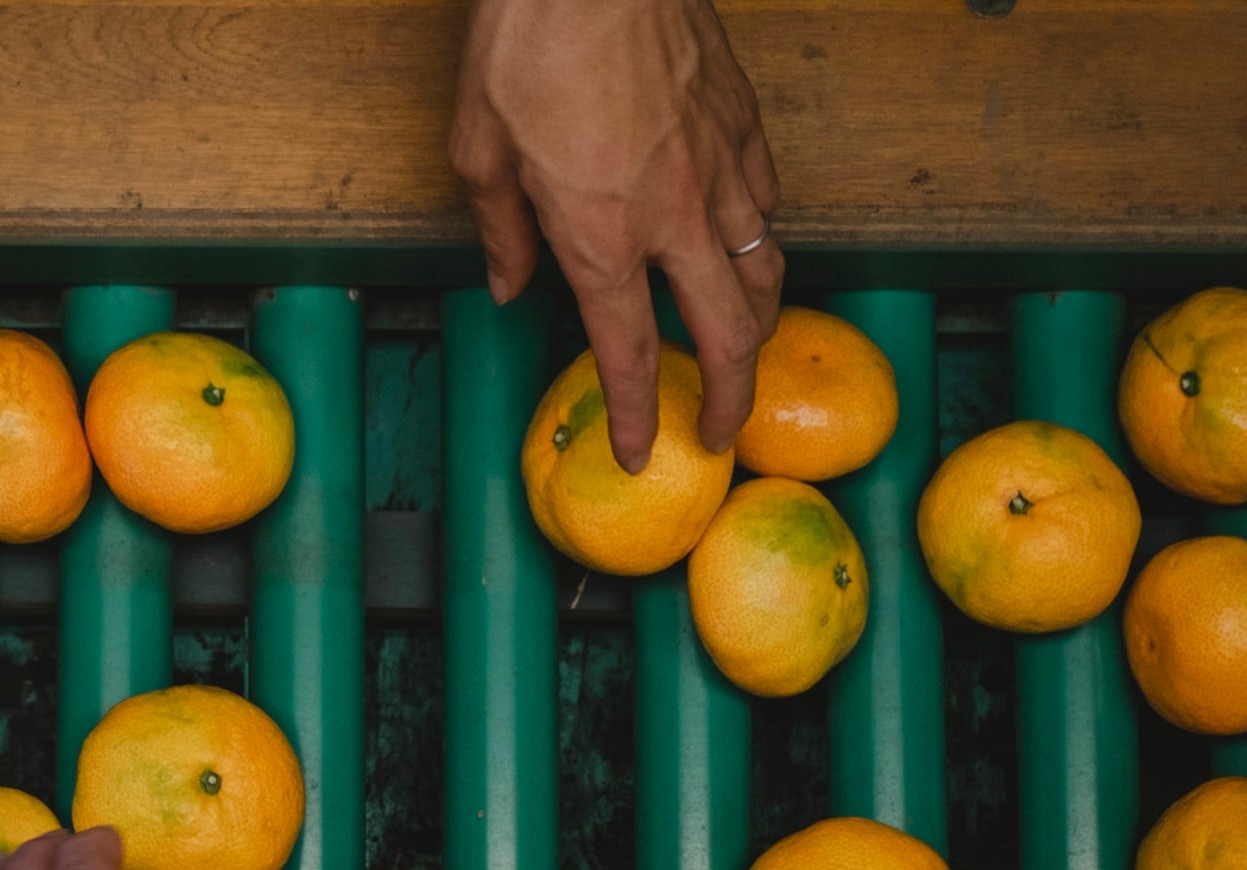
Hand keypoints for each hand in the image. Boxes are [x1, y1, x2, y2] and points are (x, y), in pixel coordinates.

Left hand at [449, 0, 782, 469]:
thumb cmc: (527, 41)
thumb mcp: (479, 149)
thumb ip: (501, 231)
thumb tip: (511, 286)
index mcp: (600, 238)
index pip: (630, 356)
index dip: (642, 416)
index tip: (647, 452)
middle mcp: (674, 216)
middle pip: (729, 334)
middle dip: (732, 395)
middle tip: (724, 428)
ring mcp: (720, 167)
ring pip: (767, 268)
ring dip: (761, 322)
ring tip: (747, 348)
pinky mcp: (743, 119)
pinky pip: (767, 198)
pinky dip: (761, 234)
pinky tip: (744, 239)